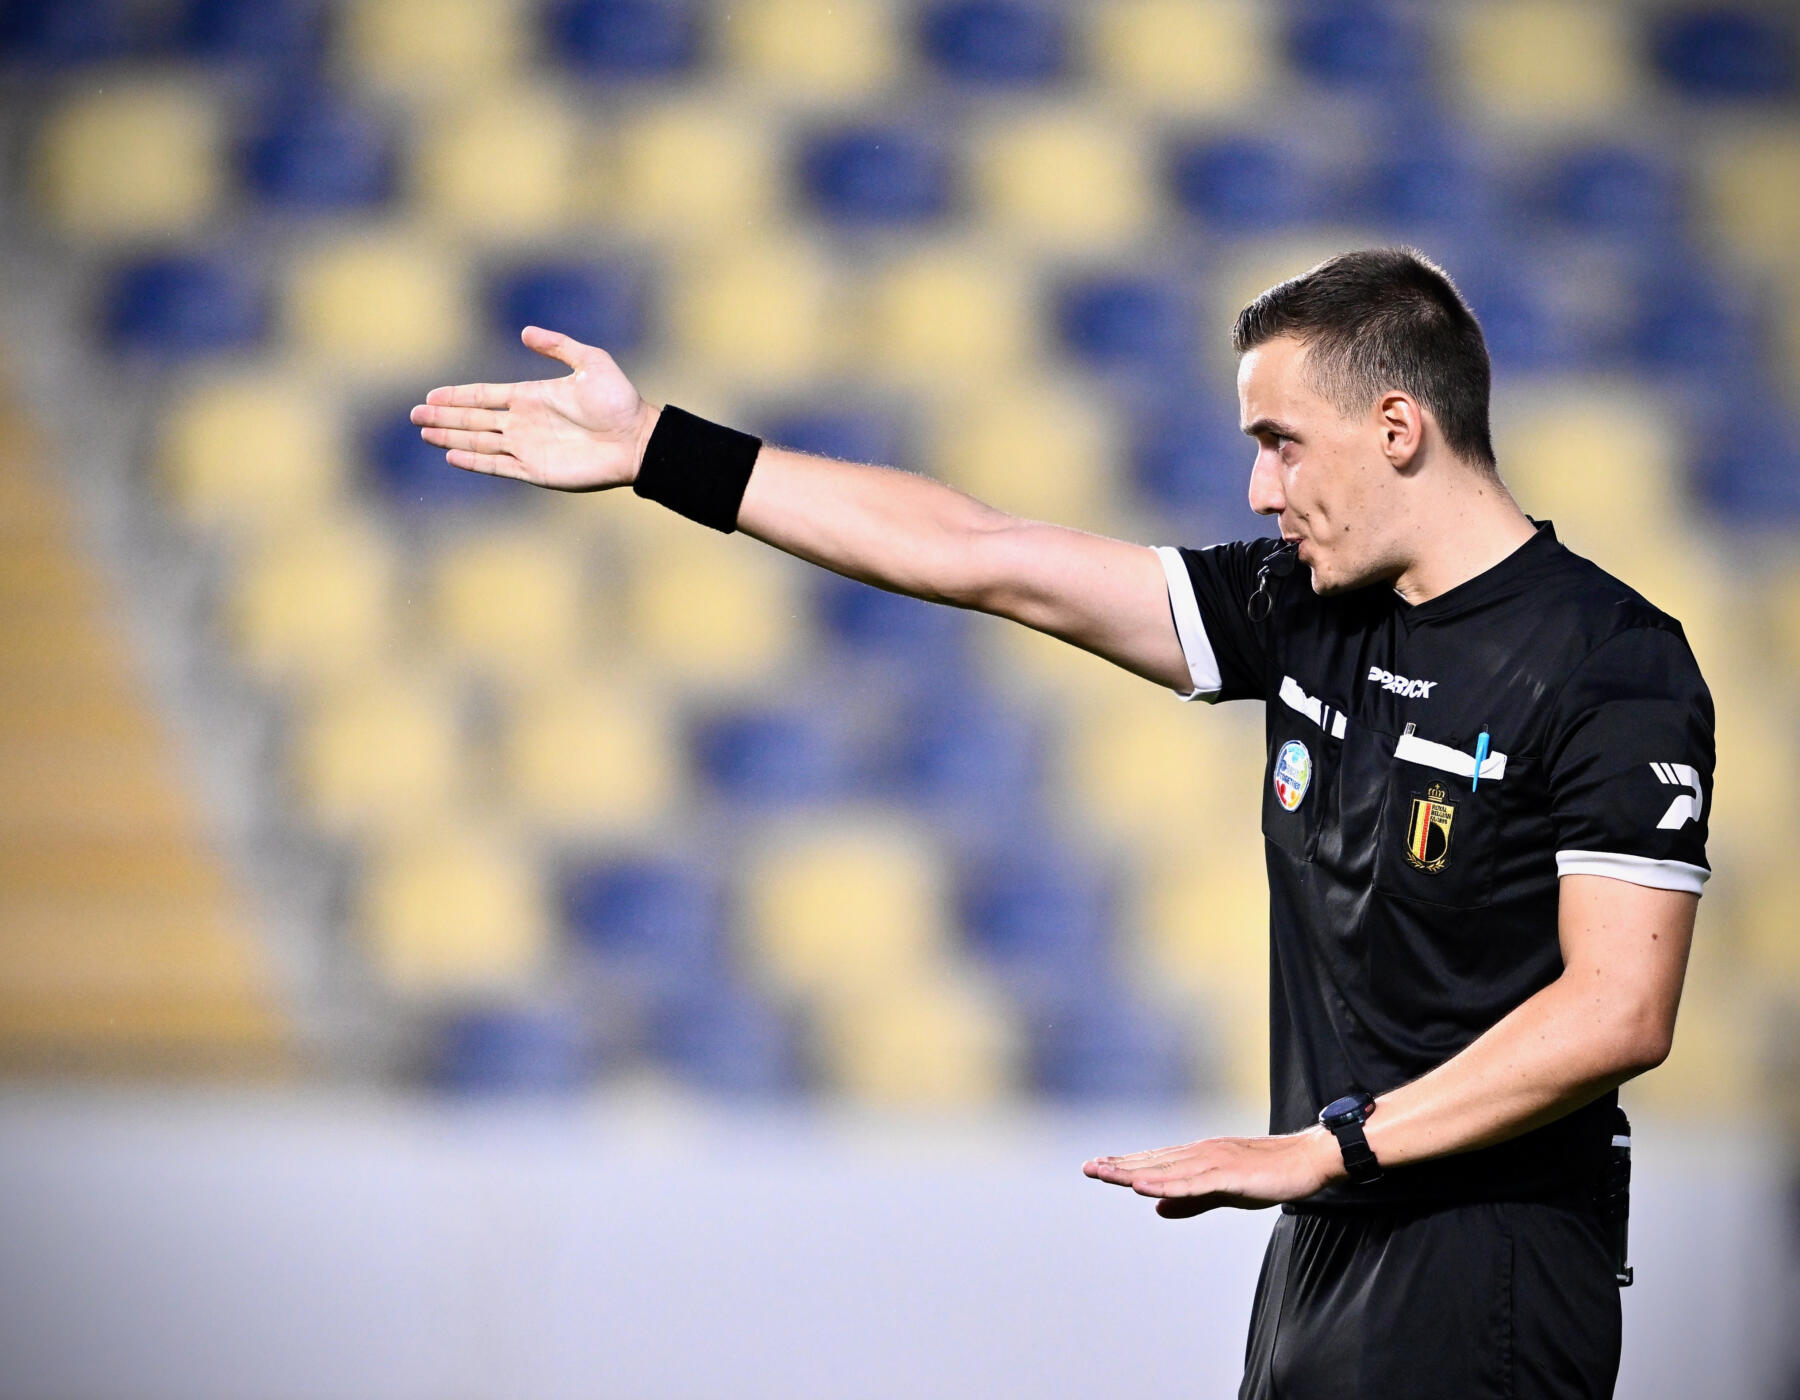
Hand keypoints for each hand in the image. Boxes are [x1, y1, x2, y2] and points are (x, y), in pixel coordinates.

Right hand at [410, 326, 658, 491]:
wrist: (637, 439)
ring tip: (425, 433)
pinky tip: (453, 455)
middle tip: (414, 415)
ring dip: (451, 437)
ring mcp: (528, 447)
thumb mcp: (590, 361)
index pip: (483, 396)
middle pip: (473, 419)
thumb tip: (524, 332)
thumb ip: (557, 346)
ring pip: (479, 442)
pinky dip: (476, 461)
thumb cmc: (618, 400)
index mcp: (531, 397)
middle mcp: (523, 423)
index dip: (456, 395)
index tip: (430, 395)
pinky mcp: (536, 470)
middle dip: (443, 417)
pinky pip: (499, 465)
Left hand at [1082, 1128, 1341, 1218]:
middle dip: (1119, 1166)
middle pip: (1153, 1163)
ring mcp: (1213, 1162)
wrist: (1308, 1161)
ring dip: (1133, 1173)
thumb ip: (1190, 1200)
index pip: (1154, 1163)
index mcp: (1198, 1158)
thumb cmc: (1268, 1175)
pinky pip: (1192, 1182)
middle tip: (1087, 1168)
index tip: (1096, 1167)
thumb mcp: (1223, 1193)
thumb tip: (1156, 1208)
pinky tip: (1144, 1188)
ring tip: (1104, 1174)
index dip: (1124, 1166)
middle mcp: (1200, 1154)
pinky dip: (1166, 1185)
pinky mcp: (1228, 1174)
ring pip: (1165, 1170)